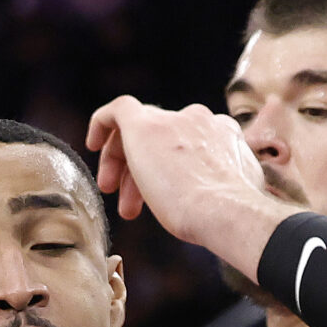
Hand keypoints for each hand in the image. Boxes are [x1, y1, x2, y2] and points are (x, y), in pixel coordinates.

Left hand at [85, 96, 291, 267]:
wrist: (225, 210)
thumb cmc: (230, 217)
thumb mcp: (234, 196)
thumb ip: (224, 188)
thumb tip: (218, 205)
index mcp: (224, 134)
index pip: (190, 144)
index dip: (170, 168)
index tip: (160, 193)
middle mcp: (201, 120)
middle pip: (163, 139)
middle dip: (143, 172)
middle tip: (130, 207)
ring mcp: (174, 121)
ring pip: (141, 134)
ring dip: (125, 167)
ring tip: (117, 203)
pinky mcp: (145, 125)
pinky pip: (119, 110)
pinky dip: (103, 123)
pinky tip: (92, 144)